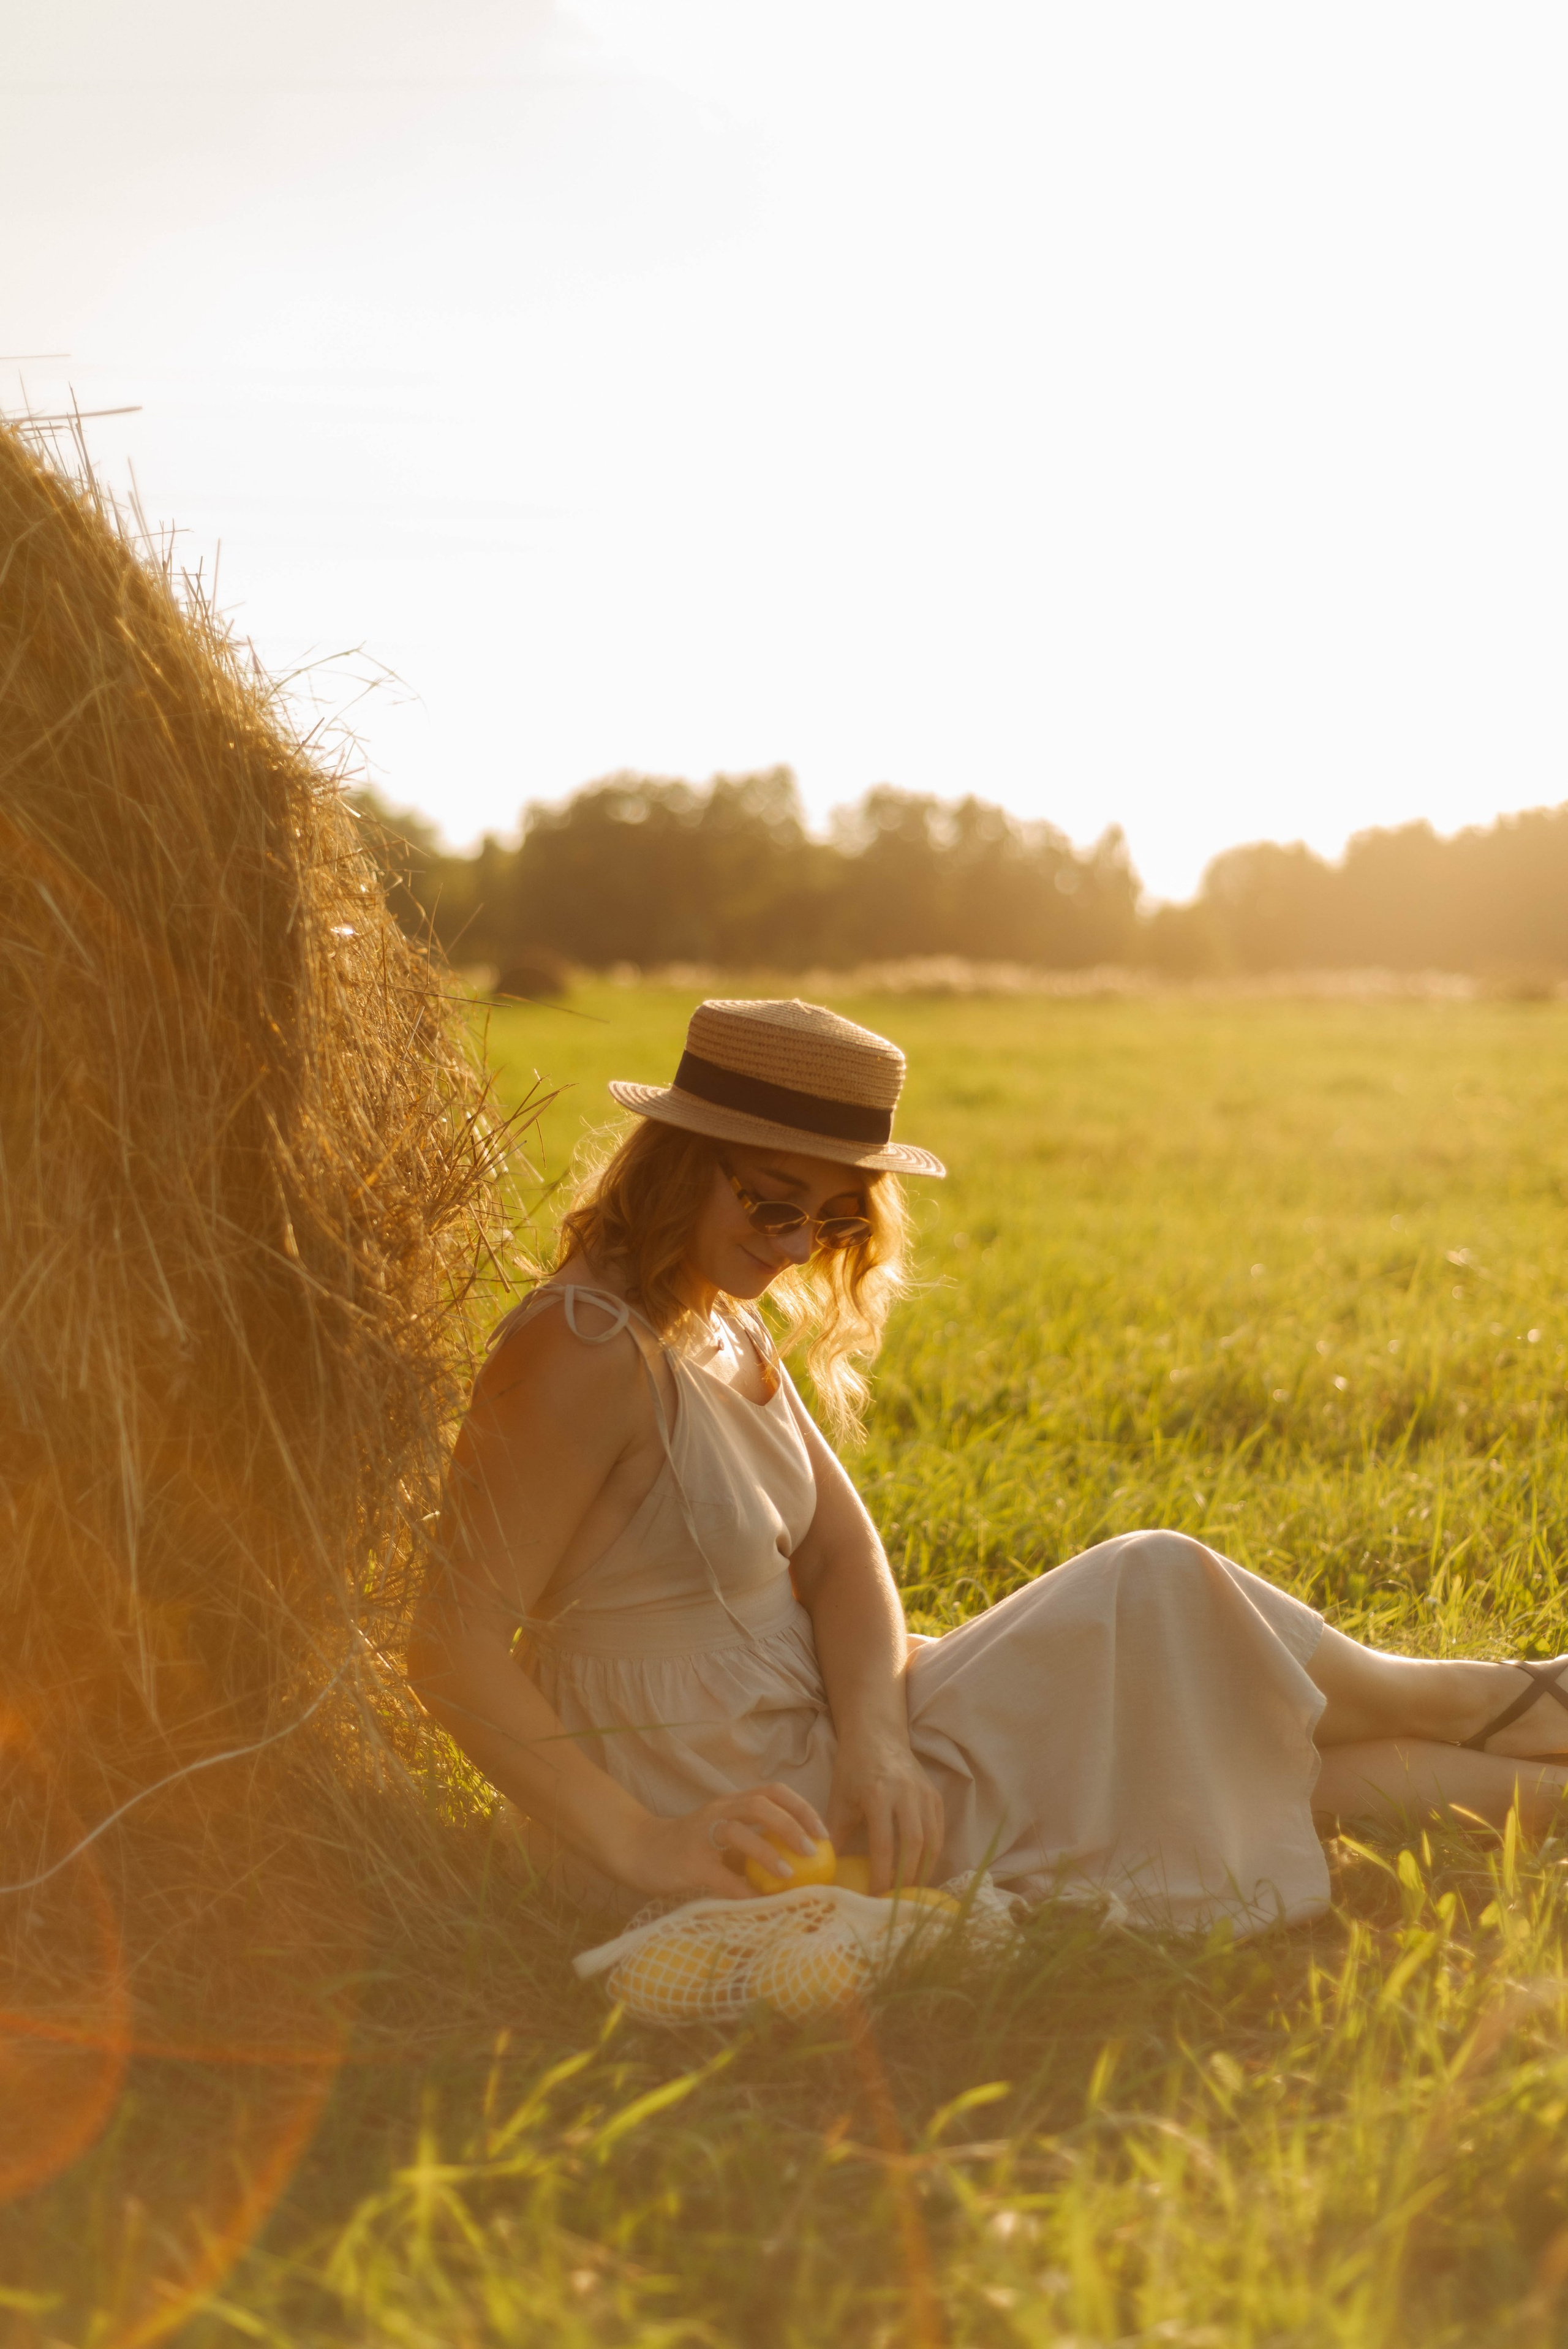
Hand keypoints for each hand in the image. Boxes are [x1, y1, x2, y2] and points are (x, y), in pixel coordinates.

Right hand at [616, 1782, 830, 1902]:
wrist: (639, 1851)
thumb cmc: (689, 1847)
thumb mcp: (723, 1837)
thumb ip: (753, 1843)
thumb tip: (800, 1865)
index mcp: (731, 1804)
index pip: (773, 1792)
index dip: (801, 1808)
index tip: (823, 1832)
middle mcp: (718, 1812)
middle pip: (760, 1805)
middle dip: (792, 1825)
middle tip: (814, 1851)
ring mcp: (701, 1835)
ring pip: (738, 1832)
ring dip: (768, 1852)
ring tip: (790, 1874)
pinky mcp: (688, 1862)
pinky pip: (720, 1876)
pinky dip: (743, 1891)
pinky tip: (760, 1905)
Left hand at [826, 1732, 943, 1893]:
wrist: (877, 1734)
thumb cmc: (853, 1767)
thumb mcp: (839, 1798)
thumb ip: (835, 1834)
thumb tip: (826, 1870)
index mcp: (878, 1793)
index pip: (883, 1844)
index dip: (881, 1875)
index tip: (874, 1897)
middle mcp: (906, 1793)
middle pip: (914, 1845)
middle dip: (906, 1877)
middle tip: (895, 1900)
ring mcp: (924, 1793)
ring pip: (932, 1840)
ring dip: (923, 1869)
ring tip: (911, 1891)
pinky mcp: (935, 1795)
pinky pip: (939, 1830)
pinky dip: (933, 1853)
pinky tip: (922, 1869)